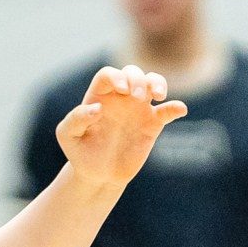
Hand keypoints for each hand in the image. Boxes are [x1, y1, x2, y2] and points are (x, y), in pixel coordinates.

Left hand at [55, 66, 187, 186]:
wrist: (98, 174)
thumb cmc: (80, 151)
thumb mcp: (68, 135)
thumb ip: (77, 118)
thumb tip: (97, 108)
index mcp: (99, 96)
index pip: (108, 74)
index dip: (117, 76)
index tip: (122, 91)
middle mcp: (119, 98)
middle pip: (133, 72)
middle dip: (137, 78)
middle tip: (137, 98)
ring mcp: (138, 109)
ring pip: (153, 82)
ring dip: (158, 82)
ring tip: (158, 96)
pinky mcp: (152, 124)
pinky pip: (168, 110)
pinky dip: (176, 107)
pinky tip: (179, 110)